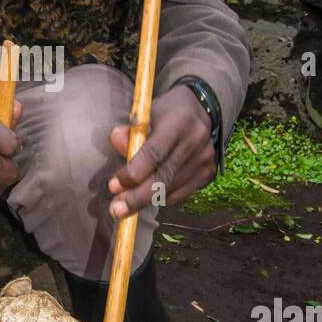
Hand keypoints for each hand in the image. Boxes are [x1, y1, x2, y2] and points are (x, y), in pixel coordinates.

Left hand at [107, 85, 215, 218]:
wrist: (201, 111)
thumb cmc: (166, 113)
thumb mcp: (146, 113)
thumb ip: (130, 130)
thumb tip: (116, 143)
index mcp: (179, 121)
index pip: (154, 153)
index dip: (133, 173)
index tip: (114, 185)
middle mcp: (196, 142)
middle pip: (164, 177)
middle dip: (137, 197)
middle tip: (116, 209)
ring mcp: (204, 159)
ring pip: (171, 190)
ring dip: (145, 201)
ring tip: (124, 206)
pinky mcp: (208, 173)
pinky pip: (180, 194)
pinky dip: (160, 199)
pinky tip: (146, 198)